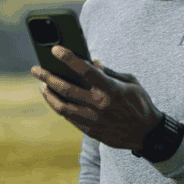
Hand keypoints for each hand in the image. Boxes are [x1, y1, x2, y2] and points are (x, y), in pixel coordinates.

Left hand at [30, 46, 162, 150]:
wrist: (148, 134)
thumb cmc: (140, 103)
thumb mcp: (130, 83)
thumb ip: (109, 72)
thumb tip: (91, 62)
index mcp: (111, 90)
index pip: (85, 70)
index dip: (68, 58)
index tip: (55, 49)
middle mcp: (100, 105)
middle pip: (66, 89)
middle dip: (47, 77)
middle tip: (36, 69)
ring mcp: (93, 120)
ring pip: (62, 107)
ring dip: (49, 95)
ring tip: (42, 85)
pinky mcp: (91, 131)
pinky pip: (69, 118)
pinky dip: (59, 106)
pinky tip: (54, 99)